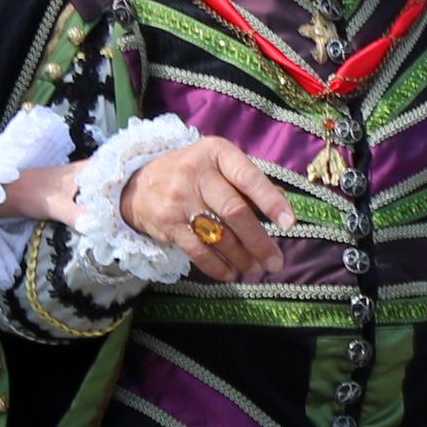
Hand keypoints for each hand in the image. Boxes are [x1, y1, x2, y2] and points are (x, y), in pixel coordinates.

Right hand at [122, 136, 292, 281]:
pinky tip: (230, 274)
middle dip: (258, 241)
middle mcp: (197, 172)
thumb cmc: (192, 174)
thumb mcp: (218, 165)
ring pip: (218, 235)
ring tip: (255, 271)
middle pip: (234, 211)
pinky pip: (198, 250)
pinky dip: (217, 266)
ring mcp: (179, 198)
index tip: (288, 224)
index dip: (270, 201)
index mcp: (216, 153)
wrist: (139, 185)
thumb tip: (281, 202)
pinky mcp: (167, 223)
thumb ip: (248, 182)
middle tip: (275, 262)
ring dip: (241, 258)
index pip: (248, 177)